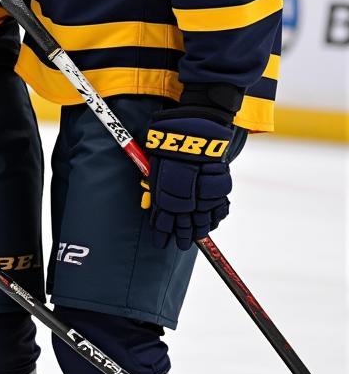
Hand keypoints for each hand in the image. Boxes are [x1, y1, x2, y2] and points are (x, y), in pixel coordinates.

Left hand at [142, 106, 234, 249]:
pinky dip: (215, 217)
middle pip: (184, 225)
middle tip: (180, 244)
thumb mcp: (154, 164)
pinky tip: (211, 222)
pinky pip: (219, 209)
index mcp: (165, 195)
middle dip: (181, 236)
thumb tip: (153, 198)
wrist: (194, 129)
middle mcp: (185, 199)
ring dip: (198, 231)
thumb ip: (155, 184)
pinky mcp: (219, 189)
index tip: (160, 242)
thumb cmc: (167, 142)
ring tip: (195, 239)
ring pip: (202, 221)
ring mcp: (204, 195)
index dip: (161, 233)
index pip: (163, 221)